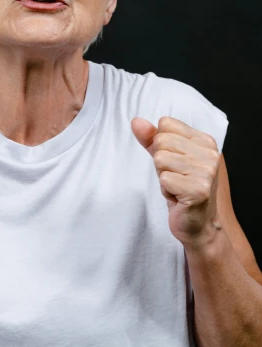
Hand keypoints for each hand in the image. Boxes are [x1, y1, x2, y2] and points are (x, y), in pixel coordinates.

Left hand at [131, 116, 220, 246]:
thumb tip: (136, 121)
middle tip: (175, 178)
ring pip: (161, 159)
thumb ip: (151, 139)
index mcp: (205, 141)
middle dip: (160, 162)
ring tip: (177, 187)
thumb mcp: (166, 159)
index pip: (165, 124)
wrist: (199, 225)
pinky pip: (164, 179)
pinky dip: (165, 190)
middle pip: (161, 140)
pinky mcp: (199, 189)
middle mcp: (210, 154)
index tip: (174, 163)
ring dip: (163, 177)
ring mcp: (206, 171)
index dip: (161, 145)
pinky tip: (178, 198)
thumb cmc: (182, 190)